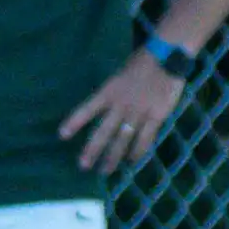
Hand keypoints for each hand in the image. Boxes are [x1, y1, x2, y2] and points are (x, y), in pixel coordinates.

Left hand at [58, 52, 187, 175]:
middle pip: (104, 131)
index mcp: (109, 91)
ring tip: (105, 171)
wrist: (167, 58)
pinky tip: (132, 162)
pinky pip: (145, 139)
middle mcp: (121, 105)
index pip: (87, 109)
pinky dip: (138, 152)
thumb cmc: (142, 62)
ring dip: (113, 157)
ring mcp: (138, 112)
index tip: (61, 135)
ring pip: (122, 140)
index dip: (74, 122)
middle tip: (83, 166)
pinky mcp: (156, 117)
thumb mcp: (120, 74)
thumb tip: (106, 109)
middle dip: (92, 150)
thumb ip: (113, 93)